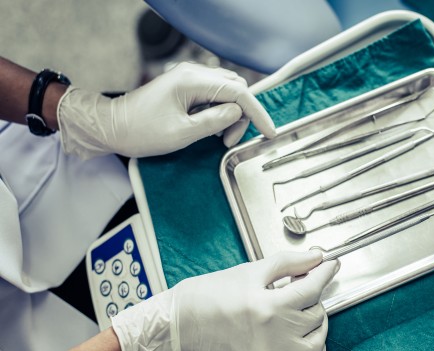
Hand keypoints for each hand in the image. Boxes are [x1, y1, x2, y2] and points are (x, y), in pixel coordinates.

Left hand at [57, 62, 275, 158]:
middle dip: (241, 116)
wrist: (112, 128)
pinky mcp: (186, 88)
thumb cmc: (142, 132)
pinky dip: (219, 113)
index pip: (237, 92)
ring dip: (231, 116)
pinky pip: (213, 96)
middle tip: (229, 142)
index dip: (257, 113)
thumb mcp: (182, 133)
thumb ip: (214, 122)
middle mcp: (192, 73)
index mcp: (191, 81)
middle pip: (235, 89)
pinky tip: (211, 129)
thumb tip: (238, 114)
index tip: (269, 132)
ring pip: (226, 93)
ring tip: (219, 138)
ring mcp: (189, 79)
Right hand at [112, 251, 339, 350]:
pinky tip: (309, 346)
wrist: (180, 325)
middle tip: (304, 285)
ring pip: (316, 343)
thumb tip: (315, 258)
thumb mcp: (250, 271)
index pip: (313, 287)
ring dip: (318, 324)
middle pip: (316, 313)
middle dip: (315, 295)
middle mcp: (275, 335)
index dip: (325, 272)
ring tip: (306, 312)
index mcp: (270, 305)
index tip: (330, 265)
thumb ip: (287, 263)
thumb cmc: (208, 296)